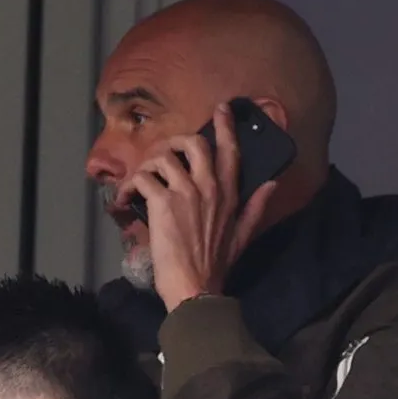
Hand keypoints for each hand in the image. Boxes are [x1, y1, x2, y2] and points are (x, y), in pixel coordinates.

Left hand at [118, 102, 277, 310]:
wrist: (195, 289)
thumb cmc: (217, 266)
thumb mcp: (244, 236)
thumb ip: (256, 207)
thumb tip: (273, 184)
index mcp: (229, 194)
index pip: (230, 151)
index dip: (225, 126)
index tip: (221, 109)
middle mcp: (209, 186)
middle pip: (193, 143)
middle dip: (173, 141)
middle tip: (162, 153)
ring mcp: (185, 192)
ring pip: (162, 156)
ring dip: (145, 167)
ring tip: (137, 184)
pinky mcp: (162, 202)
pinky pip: (142, 178)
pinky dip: (128, 186)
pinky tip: (124, 200)